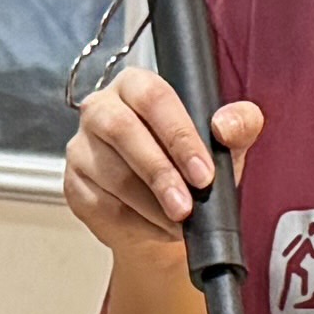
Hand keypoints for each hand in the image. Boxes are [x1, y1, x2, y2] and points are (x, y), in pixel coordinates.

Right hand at [62, 70, 263, 266]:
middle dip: (160, 174)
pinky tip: (156, 227)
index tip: (203, 172)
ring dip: (151, 206)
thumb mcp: (225, 146)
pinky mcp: (73, 184)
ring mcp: (81, 147)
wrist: (165, 215)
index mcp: (136, 86)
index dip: (179, 136)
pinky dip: (136, 223)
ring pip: (113, 175)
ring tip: (179, 222)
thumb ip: (239, 126)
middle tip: (186, 207)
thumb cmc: (190, 169)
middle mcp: (101, 108)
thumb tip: (226, 125)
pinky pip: (102, 205)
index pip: (154, 98)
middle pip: (123, 131)